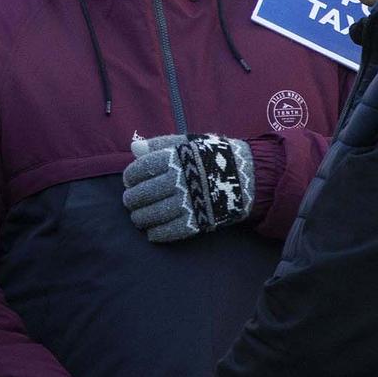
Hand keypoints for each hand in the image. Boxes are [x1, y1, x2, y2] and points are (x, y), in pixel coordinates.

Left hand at [122, 134, 254, 242]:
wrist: (248, 175)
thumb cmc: (211, 156)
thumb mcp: (187, 143)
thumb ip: (160, 144)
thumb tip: (134, 147)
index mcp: (174, 158)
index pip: (141, 169)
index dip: (130, 177)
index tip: (129, 181)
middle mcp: (180, 180)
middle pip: (144, 193)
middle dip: (132, 200)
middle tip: (130, 202)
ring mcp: (190, 201)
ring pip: (155, 213)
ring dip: (141, 218)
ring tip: (137, 218)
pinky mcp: (201, 219)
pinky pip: (173, 230)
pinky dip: (158, 233)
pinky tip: (151, 232)